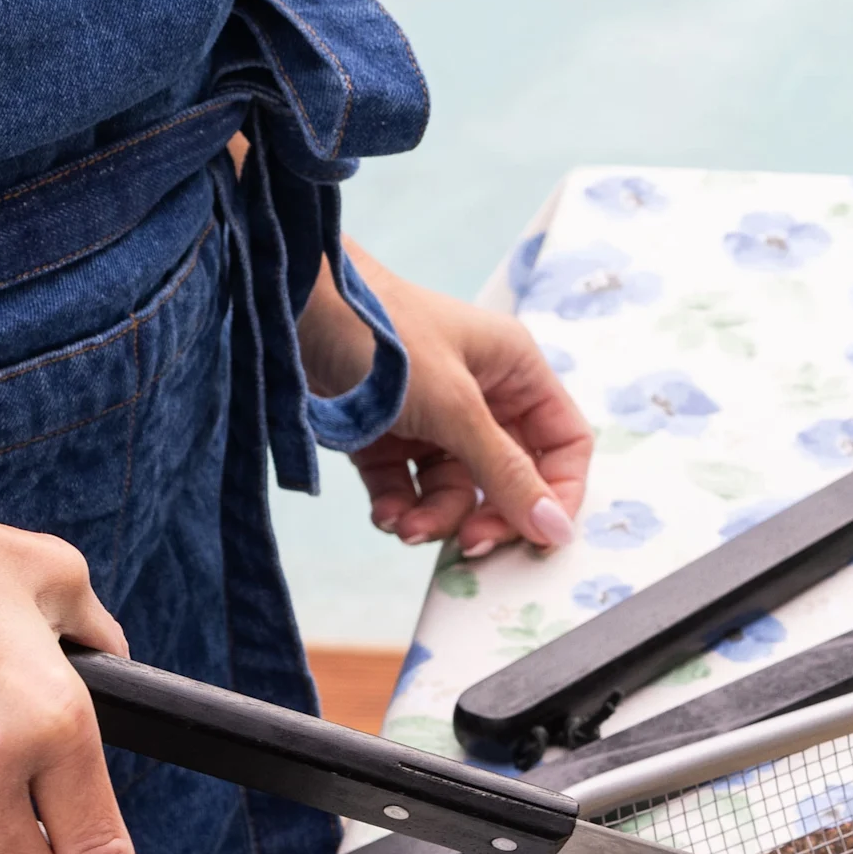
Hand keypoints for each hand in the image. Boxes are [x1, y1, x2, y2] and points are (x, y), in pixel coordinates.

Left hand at [298, 245, 592, 557]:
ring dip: (436, 518)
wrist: (289, 310)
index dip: (558, 493)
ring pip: (455, 492)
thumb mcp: (454, 406)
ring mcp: (434, 420)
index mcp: (515, 374)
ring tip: (405, 527)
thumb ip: (504, 472)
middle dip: (489, 514)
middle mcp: (481, 398)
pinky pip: (408, 489)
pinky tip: (385, 513)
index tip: (540, 537)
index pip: (563, 446)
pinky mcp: (387, 438)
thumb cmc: (383, 335)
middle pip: (510, 479)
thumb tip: (556, 531)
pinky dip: (398, 508)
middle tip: (470, 544)